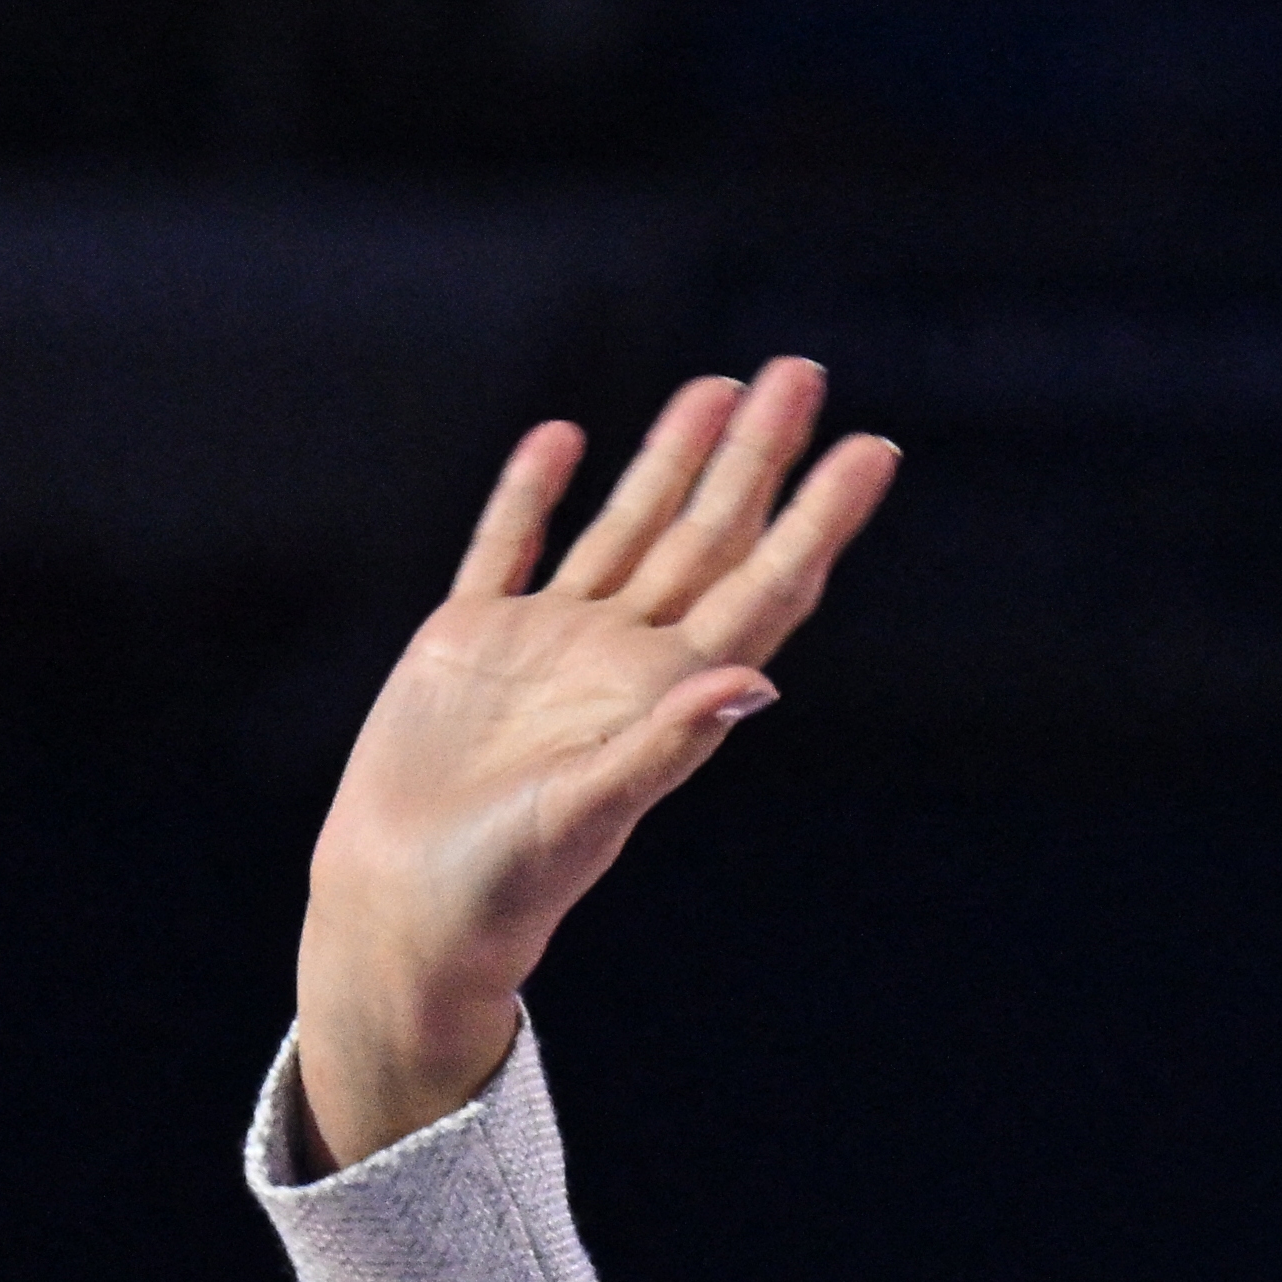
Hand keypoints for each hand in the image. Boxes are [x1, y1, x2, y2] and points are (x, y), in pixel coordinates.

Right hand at [292, 357, 897, 1167]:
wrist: (407, 911)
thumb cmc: (505, 886)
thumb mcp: (592, 812)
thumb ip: (667, 745)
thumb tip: (753, 684)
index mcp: (666, 696)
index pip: (766, 586)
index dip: (820, 517)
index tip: (874, 448)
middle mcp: (621, 660)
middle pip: (709, 536)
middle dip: (758, 455)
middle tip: (804, 370)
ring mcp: (547, 645)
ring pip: (627, 527)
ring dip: (671, 458)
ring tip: (719, 385)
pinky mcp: (469, 641)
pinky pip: (508, 547)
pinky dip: (533, 493)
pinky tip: (564, 440)